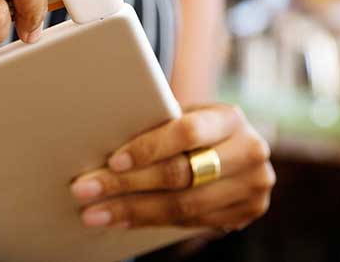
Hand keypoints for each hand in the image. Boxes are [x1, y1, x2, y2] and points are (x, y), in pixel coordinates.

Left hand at [70, 104, 274, 230]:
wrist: (234, 150)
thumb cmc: (194, 127)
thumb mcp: (184, 116)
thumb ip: (158, 124)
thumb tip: (97, 137)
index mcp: (230, 117)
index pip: (187, 132)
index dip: (148, 148)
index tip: (112, 161)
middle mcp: (250, 151)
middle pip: (180, 174)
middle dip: (126, 184)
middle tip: (86, 189)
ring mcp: (253, 186)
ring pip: (183, 206)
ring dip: (132, 211)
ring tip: (95, 213)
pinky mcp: (248, 212)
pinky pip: (191, 223)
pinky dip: (151, 222)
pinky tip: (121, 220)